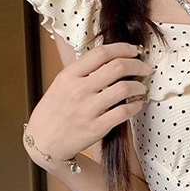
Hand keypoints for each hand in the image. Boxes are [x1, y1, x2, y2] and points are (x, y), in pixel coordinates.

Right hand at [25, 42, 153, 160]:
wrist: (44, 141)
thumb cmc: (53, 112)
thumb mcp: (61, 84)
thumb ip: (82, 72)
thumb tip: (109, 60)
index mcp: (69, 75)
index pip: (101, 53)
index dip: (123, 49)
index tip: (134, 50)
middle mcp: (79, 90)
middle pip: (117, 67)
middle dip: (137, 65)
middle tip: (146, 68)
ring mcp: (88, 109)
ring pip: (124, 89)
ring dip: (139, 86)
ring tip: (142, 87)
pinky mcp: (97, 128)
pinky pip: (124, 112)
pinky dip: (136, 105)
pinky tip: (138, 103)